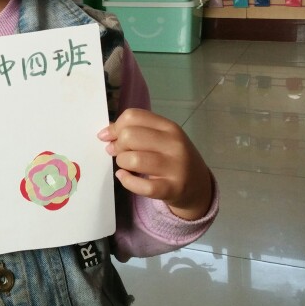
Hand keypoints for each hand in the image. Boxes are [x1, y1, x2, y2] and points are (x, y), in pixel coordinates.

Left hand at [98, 108, 212, 220]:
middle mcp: (174, 144)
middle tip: (119, 153)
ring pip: (134, 159)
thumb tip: (105, 133)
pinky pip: (142, 186)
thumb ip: (136, 131)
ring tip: (125, 166)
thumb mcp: (161, 138)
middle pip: (130, 136)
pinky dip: (127, 181)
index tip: (108, 137)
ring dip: (122, 163)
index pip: (133, 116)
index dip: (115, 126)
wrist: (199, 185)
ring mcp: (175, 167)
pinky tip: (124, 177)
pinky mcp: (172, 189)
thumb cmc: (172, 157)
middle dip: (118, 145)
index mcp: (169, 127)